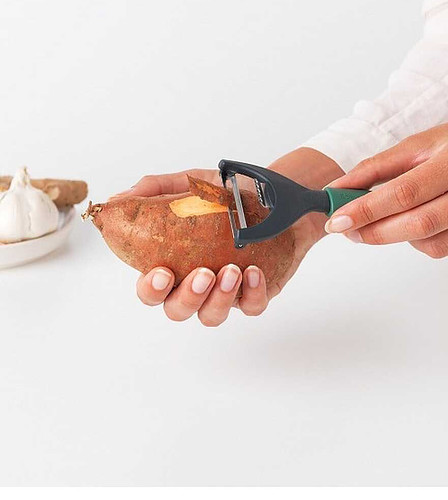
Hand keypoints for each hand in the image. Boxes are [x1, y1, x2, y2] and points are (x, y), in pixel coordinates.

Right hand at [115, 149, 342, 324]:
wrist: (276, 195)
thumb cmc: (230, 194)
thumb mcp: (193, 183)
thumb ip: (156, 189)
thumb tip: (118, 199)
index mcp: (175, 263)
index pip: (151, 290)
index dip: (151, 290)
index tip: (161, 272)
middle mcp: (197, 283)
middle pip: (178, 310)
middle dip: (187, 297)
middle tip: (203, 273)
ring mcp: (226, 292)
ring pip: (211, 316)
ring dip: (218, 299)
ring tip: (230, 271)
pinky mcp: (256, 293)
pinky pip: (251, 306)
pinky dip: (252, 294)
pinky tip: (254, 271)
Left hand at [325, 103, 447, 258]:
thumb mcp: (420, 144)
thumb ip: (376, 167)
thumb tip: (337, 190)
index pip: (406, 192)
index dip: (367, 210)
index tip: (338, 221)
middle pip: (421, 225)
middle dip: (377, 232)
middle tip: (352, 231)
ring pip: (435, 246)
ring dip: (404, 239)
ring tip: (402, 219)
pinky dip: (431, 242)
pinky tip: (436, 222)